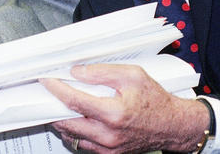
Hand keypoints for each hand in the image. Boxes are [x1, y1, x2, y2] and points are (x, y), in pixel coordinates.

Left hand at [40, 63, 208, 152]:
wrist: (173, 125)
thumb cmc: (155, 100)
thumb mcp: (132, 75)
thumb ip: (102, 72)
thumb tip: (77, 72)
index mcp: (114, 114)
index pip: (74, 101)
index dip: (56, 89)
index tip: (46, 80)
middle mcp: (109, 135)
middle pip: (67, 122)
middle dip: (52, 107)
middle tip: (46, 94)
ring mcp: (108, 148)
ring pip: (72, 136)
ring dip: (61, 121)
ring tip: (57, 105)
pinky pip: (83, 145)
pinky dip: (74, 132)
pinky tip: (74, 119)